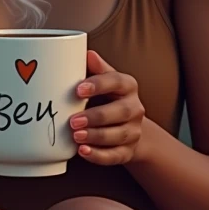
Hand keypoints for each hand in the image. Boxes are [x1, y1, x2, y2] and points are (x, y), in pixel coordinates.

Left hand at [69, 50, 144, 165]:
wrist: (127, 125)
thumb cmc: (109, 97)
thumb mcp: (105, 79)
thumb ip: (96, 68)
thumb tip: (87, 53)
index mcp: (128, 86)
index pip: (116, 81)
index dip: (98, 85)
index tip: (78, 89)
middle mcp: (135, 108)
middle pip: (121, 112)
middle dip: (96, 117)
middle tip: (73, 121)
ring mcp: (133, 131)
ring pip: (118, 135)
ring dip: (96, 136)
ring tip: (76, 136)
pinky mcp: (128, 151)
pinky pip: (115, 155)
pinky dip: (98, 155)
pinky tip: (83, 151)